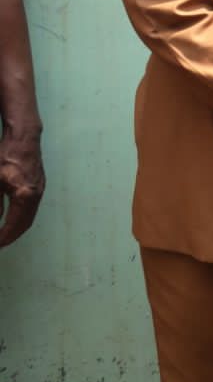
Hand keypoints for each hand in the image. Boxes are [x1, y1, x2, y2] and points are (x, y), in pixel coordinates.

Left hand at [0, 126, 43, 247]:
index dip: (4, 237)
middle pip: (26, 223)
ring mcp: (40, 189)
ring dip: (18, 228)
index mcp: (25, 194)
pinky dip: (22, 217)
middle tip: (0, 244)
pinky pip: (32, 207)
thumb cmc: (7, 155)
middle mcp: (36, 194)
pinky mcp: (39, 184)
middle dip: (12, 236)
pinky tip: (13, 217)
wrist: (24, 137)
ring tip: (5, 235)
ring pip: (30, 216)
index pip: (14, 224)